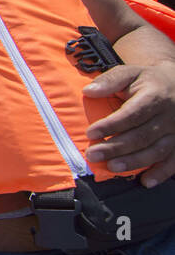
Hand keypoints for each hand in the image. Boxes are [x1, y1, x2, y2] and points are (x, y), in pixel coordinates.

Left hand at [83, 63, 174, 186]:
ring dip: (134, 161)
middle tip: (93, 155)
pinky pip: (174, 161)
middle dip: (116, 147)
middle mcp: (169, 116)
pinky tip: (146, 181)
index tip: (90, 133)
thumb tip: (89, 91)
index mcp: (155, 96)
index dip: (112, 125)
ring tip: (111, 167)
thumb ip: (110, 80)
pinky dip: (161, 173)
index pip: (132, 114)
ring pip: (157, 150)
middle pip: (142, 135)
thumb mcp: (130, 73)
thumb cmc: (147, 81)